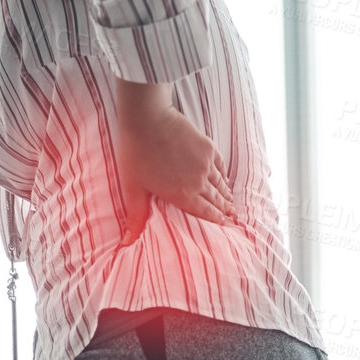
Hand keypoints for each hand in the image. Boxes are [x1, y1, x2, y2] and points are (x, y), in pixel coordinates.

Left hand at [115, 91, 234, 244]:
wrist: (147, 118)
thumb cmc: (136, 153)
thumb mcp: (133, 188)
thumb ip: (136, 215)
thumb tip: (128, 241)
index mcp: (183, 195)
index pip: (204, 212)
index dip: (215, 219)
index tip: (224, 225)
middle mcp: (199, 182)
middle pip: (215, 199)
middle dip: (223, 209)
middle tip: (231, 217)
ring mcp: (205, 163)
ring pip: (220, 184)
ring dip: (226, 194)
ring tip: (231, 202)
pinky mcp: (207, 147)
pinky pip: (221, 166)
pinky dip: (224, 175)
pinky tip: (226, 179)